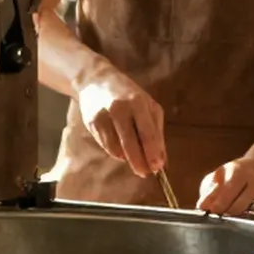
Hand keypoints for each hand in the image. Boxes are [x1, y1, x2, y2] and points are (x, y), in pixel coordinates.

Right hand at [74, 62, 166, 177]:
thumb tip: (162, 161)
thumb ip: (156, 132)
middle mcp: (119, 108)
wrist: (96, 80)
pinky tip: (122, 150)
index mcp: (138, 102)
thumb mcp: (148, 107)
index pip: (147, 132)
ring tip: (134, 158)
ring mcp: (103, 116)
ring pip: (116, 148)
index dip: (152, 152)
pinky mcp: (91, 123)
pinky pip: (106, 146)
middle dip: (139, 162)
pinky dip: (116, 152)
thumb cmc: (129, 95)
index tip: (158, 168)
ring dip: (127, 158)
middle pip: (130, 143)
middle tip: (145, 173)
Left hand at [197, 156, 253, 215]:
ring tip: (232, 219)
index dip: (216, 206)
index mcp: (240, 172)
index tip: (209, 213)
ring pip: (250, 215)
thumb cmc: (239, 173)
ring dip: (239, 220)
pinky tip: (248, 219)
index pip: (226, 193)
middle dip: (225, 215)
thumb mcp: (222, 174)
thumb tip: (202, 207)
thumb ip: (210, 189)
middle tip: (218, 219)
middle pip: (237, 208)